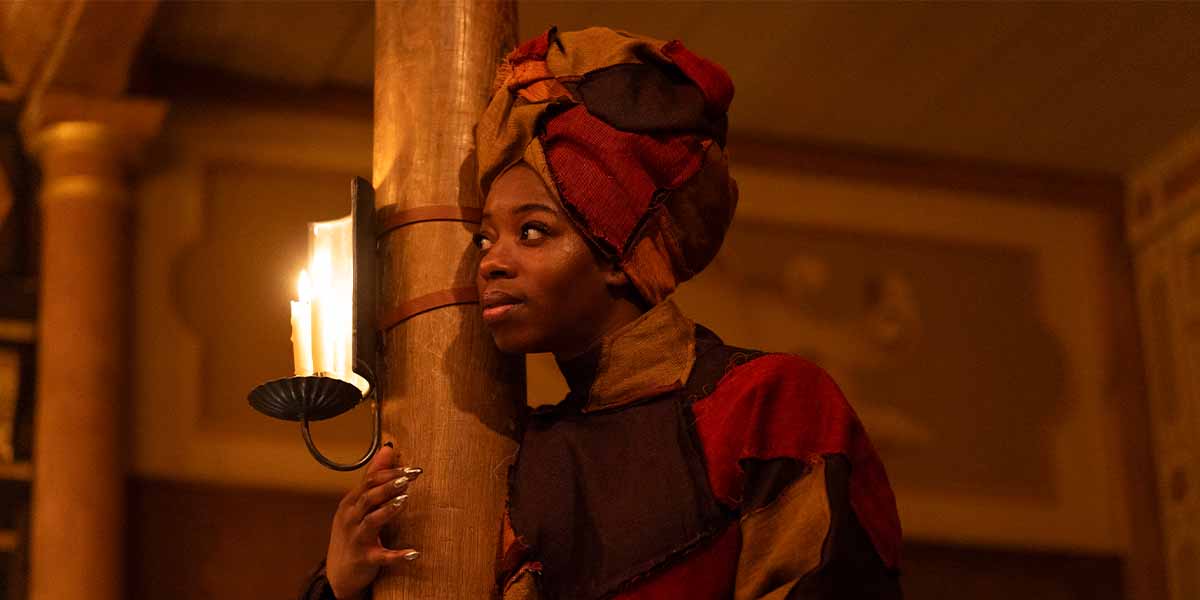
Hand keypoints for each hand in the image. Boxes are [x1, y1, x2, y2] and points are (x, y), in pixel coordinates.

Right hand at [325, 444, 422, 599]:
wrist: (339, 574)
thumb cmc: (353, 533)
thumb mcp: (360, 504)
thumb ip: (375, 477)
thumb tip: (388, 448)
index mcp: (351, 503)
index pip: (370, 482)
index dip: (391, 473)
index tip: (413, 469)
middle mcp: (351, 518)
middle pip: (369, 497)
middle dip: (389, 486)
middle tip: (410, 477)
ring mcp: (357, 539)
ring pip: (372, 521)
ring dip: (388, 510)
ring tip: (405, 501)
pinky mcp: (365, 559)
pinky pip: (382, 557)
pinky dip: (397, 555)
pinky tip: (414, 553)